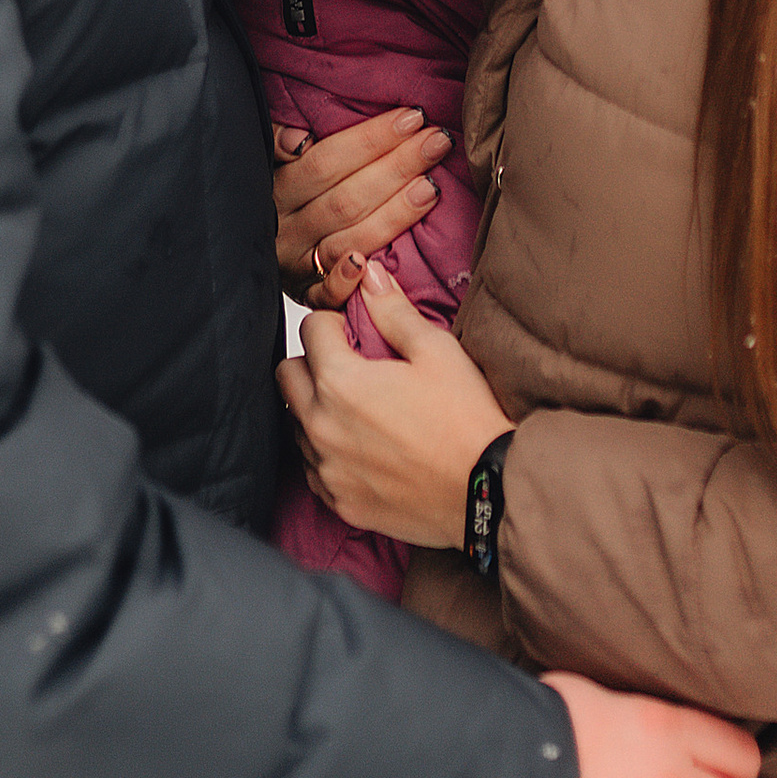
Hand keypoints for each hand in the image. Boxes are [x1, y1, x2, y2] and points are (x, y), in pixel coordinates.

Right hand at [272, 109, 444, 305]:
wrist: (254, 253)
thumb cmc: (280, 196)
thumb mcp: (270, 162)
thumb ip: (280, 144)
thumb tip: (301, 138)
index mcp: (275, 191)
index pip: (325, 161)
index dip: (371, 138)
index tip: (413, 117)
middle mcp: (285, 230)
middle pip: (346, 199)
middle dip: (397, 166)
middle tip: (437, 142)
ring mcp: (296, 267)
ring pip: (348, 240)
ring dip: (394, 214)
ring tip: (432, 186)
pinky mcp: (308, 297)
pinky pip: (328, 295)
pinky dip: (350, 281)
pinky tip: (378, 266)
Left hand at [277, 261, 510, 547]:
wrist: (488, 491)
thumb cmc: (467, 419)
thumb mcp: (436, 350)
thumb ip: (393, 310)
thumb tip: (369, 275)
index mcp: (340, 382)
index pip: (311, 329)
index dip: (335, 322)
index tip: (356, 331)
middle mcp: (322, 426)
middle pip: (288, 375)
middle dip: (313, 361)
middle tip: (352, 366)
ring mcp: (327, 469)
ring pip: (295, 423)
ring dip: (316, 408)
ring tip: (359, 409)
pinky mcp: (339, 502)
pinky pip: (312, 468)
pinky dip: (327, 452)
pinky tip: (362, 446)